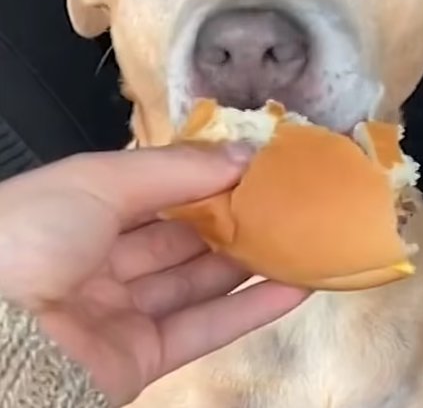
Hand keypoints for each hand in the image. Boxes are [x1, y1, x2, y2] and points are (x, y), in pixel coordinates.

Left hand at [0, 145, 310, 404]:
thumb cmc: (29, 240)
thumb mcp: (98, 180)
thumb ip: (177, 168)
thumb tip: (244, 154)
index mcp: (72, 213)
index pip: (150, 191)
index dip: (202, 177)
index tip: (256, 164)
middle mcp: (94, 263)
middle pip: (178, 237)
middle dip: (232, 217)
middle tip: (286, 199)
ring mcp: (118, 314)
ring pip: (195, 282)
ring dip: (250, 261)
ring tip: (302, 237)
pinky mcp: (141, 359)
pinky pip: (203, 329)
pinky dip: (251, 309)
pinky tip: (294, 286)